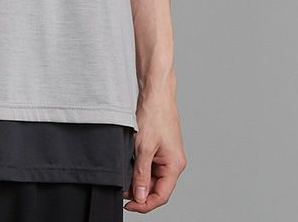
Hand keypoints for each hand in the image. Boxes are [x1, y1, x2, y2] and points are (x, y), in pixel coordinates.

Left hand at [123, 91, 186, 212]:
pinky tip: (129, 164)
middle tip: (122, 190)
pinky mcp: (160, 148)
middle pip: (157, 188)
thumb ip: (141, 174)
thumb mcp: (143, 148)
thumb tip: (140, 197)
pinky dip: (140, 168)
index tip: (129, 205)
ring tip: (124, 176)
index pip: (161, 195)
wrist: (155, 92)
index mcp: (174, 165)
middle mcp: (173, 162)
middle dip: (140, 191)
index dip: (145, 204)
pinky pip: (150, 165)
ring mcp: (167, 155)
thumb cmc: (154, 115)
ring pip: (152, 177)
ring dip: (138, 179)